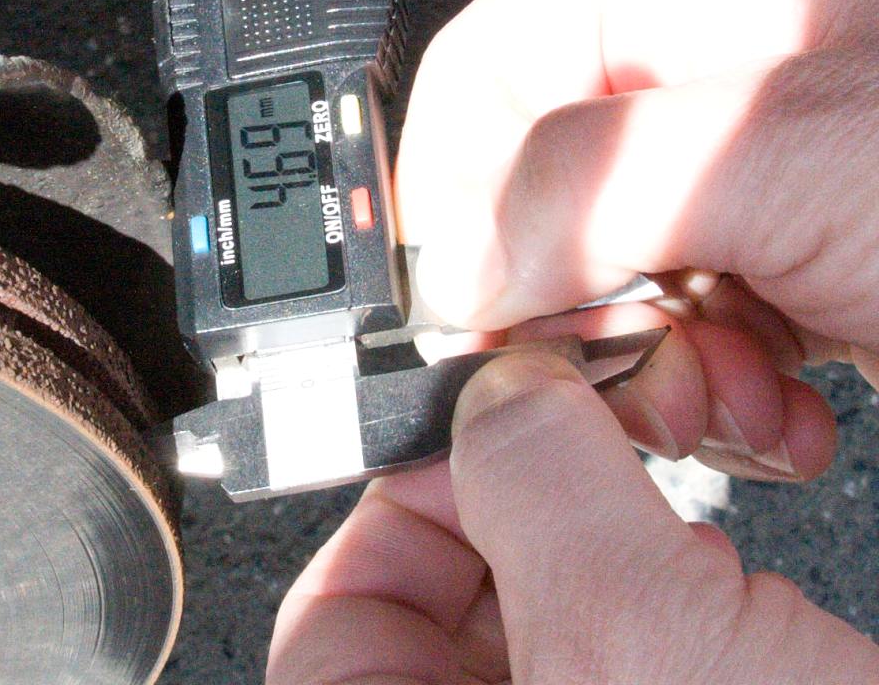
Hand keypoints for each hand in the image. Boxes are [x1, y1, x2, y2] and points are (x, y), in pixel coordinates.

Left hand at [267, 352, 878, 683]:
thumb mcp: (639, 642)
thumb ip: (543, 490)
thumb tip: (501, 399)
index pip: (336, 620)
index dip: (398, 508)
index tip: (477, 439)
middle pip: (448, 612)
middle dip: (522, 510)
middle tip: (581, 442)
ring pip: (553, 622)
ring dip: (606, 544)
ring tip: (663, 520)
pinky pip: (635, 658)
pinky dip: (668, 599)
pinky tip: (721, 583)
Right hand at [399, 0, 878, 481]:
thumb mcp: (798, 161)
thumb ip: (591, 187)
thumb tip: (467, 263)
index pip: (485, 68)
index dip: (457, 194)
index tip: (473, 312)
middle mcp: (716, 59)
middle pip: (535, 183)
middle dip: (568, 301)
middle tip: (624, 368)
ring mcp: (750, 159)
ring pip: (600, 269)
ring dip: (647, 362)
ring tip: (723, 399)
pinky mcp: (782, 242)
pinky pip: (675, 317)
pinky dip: (704, 385)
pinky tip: (768, 407)